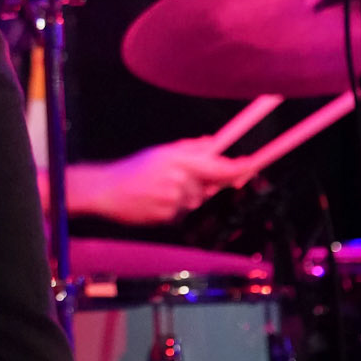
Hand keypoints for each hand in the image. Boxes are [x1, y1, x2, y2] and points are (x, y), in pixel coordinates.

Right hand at [71, 137, 259, 224]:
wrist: (108, 190)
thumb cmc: (135, 168)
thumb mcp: (162, 152)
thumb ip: (190, 149)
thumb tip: (212, 144)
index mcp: (178, 160)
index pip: (217, 166)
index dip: (238, 167)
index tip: (253, 165)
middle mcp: (179, 180)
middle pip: (209, 186)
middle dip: (203, 182)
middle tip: (181, 177)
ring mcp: (174, 200)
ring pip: (196, 200)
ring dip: (187, 195)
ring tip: (162, 188)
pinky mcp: (168, 217)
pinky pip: (182, 213)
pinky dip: (175, 207)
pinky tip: (157, 200)